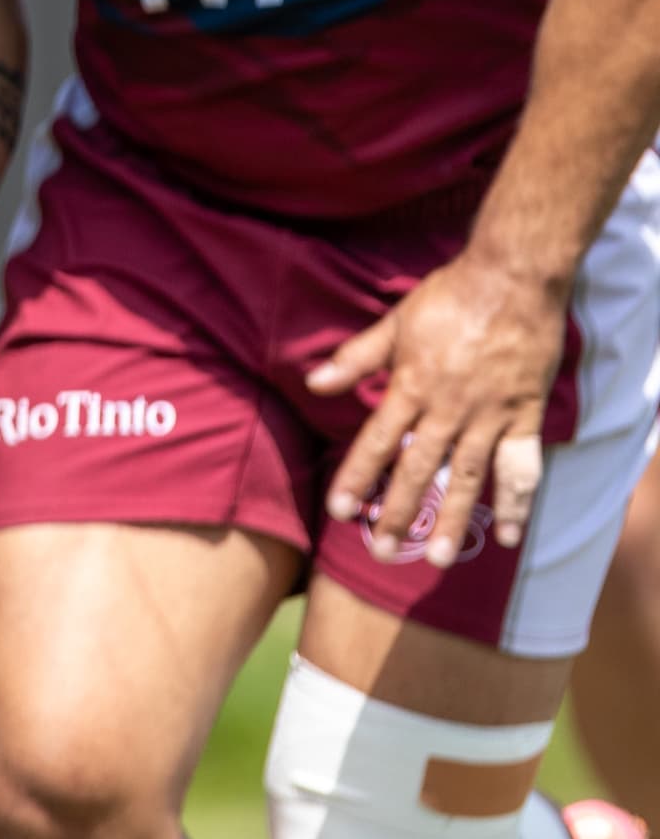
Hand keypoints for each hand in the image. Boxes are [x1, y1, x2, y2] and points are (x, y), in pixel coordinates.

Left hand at [308, 250, 569, 562]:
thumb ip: (356, 357)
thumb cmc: (449, 297)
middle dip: (397, 513)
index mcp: (411, 387)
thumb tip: (313, 382)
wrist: (514, 279)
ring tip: (436, 559)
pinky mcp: (525, 417)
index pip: (376, 442)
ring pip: (466, 477)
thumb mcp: (394, 322)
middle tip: (380, 552)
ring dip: (452, 520)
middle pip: (417, 470)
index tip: (338, 511)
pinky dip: (516, 503)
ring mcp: (489, 417)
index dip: (356, 478)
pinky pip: (521, 468)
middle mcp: (448, 410)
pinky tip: (509, 536)